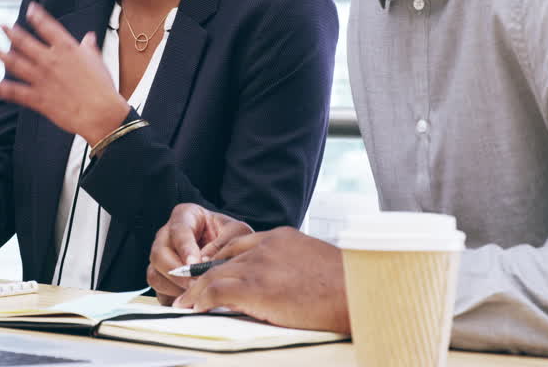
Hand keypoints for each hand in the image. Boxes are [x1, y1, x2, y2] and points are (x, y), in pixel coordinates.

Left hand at [0, 2, 130, 144]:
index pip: (47, 26)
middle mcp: (50, 60)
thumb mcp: (97, 62)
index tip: (30, 9)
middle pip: (24, 41)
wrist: (100, 113)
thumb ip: (89, 48)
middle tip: (1, 25)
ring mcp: (41, 78)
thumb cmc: (102, 88)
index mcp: (66, 48)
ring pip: (15, 63)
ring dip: (0, 54)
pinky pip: (14, 91)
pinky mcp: (37, 98)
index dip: (37, 16)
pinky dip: (1, 87)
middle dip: (10, 32)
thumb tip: (88, 38)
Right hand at [148, 203, 253, 303]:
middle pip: (159, 254)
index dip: (185, 249)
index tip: (194, 264)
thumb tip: (204, 262)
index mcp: (184, 216)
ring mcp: (161, 258)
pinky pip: (159, 292)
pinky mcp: (162, 279)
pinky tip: (191, 302)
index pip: (179, 231)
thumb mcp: (236, 232)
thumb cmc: (230, 236)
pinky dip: (173, 300)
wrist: (228, 249)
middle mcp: (166, 236)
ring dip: (175, 288)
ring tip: (196, 295)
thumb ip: (224, 243)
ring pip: (155, 274)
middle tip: (197, 284)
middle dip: (177, 273)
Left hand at [173, 226, 350, 333]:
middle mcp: (268, 245)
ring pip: (214, 273)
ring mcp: (260, 265)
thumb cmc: (351, 286)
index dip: (224, 259)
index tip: (213, 270)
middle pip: (224, 258)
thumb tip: (287, 285)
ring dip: (196, 290)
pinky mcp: (257, 288)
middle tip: (191, 286)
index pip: (242, 244)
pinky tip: (193, 308)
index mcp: (283, 238)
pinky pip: (216, 291)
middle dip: (204, 273)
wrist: (361, 293)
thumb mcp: (318, 266)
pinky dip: (200, 300)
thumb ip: (295, 268)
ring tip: (186, 302)